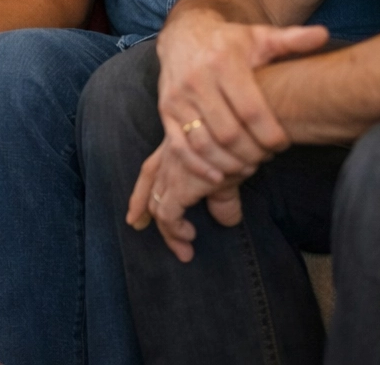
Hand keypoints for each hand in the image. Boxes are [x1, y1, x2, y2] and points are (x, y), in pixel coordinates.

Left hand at [126, 138, 256, 262]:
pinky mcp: (181, 185)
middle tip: (137, 225)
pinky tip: (188, 236)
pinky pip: (168, 215)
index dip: (141, 191)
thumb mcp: (230, 170)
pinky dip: (175, 230)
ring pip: (158, 206)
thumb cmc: (241, 143)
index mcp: (178, 147)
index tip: (135, 213)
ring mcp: (173, 170)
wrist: (245, 129)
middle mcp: (170, 157)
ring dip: (169, 231)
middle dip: (142, 209)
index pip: (151, 170)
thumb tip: (228, 220)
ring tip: (183, 248)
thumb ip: (223, 194)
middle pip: (150, 187)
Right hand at [155, 12, 327, 184]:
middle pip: (228, 133)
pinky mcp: (165, 111)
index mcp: (223, 63)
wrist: (183, 34)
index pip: (250, 110)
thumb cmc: (229, 41)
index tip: (283, 144)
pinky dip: (198, 166)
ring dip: (228, 163)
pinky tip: (218, 176)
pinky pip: (179, 146)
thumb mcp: (259, 36)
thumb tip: (323, 34)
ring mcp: (178, 98)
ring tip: (248, 165)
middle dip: (251, 153)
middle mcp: (197, 80)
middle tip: (266, 156)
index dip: (269, 134)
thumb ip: (291, 39)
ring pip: (203, 143)